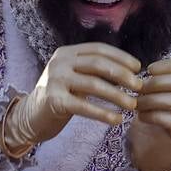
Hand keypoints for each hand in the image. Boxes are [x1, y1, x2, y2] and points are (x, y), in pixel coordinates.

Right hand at [0, 43, 142, 155]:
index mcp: (67, 52)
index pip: (98, 49)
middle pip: (98, 64)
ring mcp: (55, 80)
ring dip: (117, 95)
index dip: (121, 57)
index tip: (138, 68)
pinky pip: (84, 106)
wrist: (30, 116)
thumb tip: (131, 71)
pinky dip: (103, 114)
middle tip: (139, 87)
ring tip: (132, 105)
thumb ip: (94, 70)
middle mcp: (60, 62)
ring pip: (93, 85)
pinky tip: (117, 120)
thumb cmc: (60, 95)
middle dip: (122, 75)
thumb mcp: (75, 76)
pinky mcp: (53, 101)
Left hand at [127, 59, 170, 170]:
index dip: (169, 65)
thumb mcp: (160, 101)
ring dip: (153, 99)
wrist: (158, 157)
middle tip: (140, 89)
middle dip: (158, 82)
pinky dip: (153, 115)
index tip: (149, 70)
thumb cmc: (156, 126)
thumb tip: (140, 73)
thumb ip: (158, 86)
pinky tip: (142, 116)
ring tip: (138, 104)